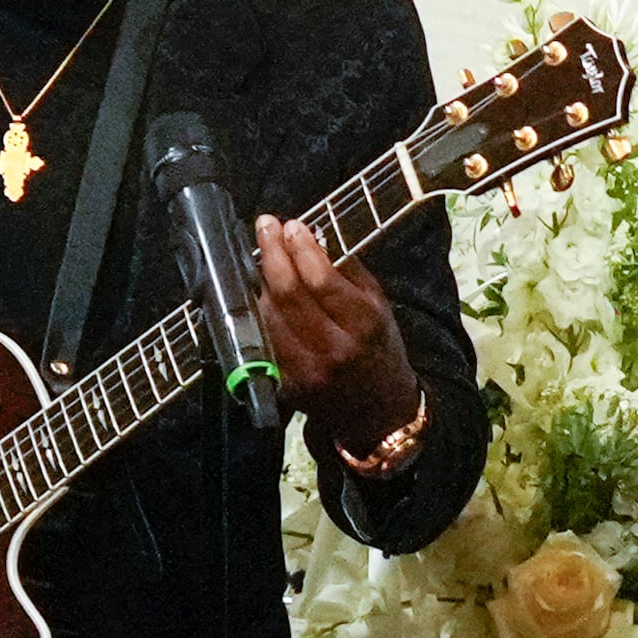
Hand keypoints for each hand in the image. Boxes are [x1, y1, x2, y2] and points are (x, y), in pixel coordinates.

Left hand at [256, 215, 420, 455]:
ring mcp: (306, 371)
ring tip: (262, 259)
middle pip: (288, 295)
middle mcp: (334, 350)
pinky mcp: (286, 386)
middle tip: (265, 228)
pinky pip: (263, 340)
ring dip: (260, 282)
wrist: (377, 412)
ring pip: (268, 316)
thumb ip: (348, 272)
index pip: (322, 279)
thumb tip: (313, 236)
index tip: (291, 225)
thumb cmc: (378, 349)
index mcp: (364, 326)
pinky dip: (258, 313)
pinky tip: (261, 294)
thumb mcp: (379, 307)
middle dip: (272, 254)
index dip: (300, 248)